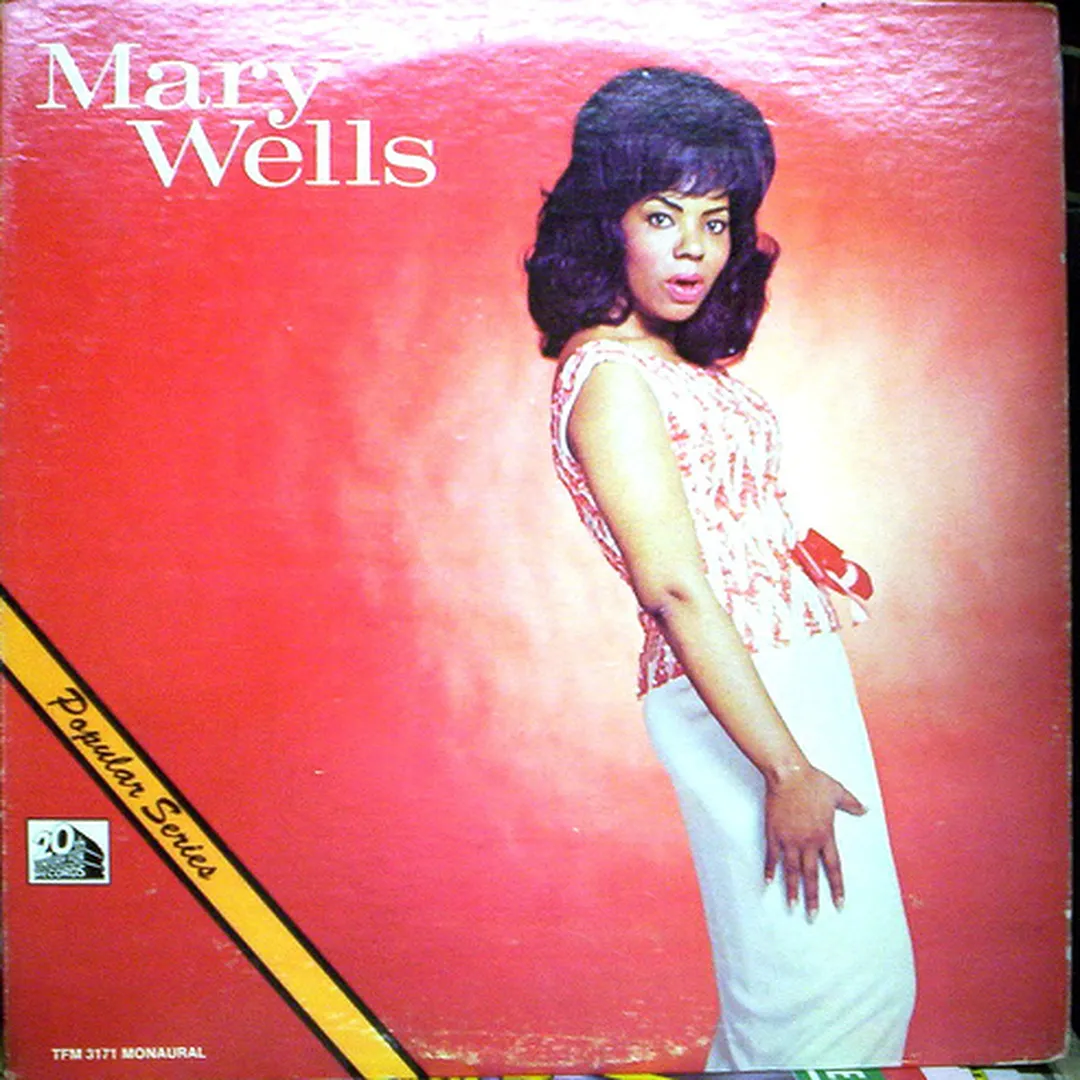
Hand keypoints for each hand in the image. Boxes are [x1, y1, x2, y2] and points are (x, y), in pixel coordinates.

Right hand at [763, 764, 866, 918]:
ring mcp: (790, 839)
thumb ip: (852, 803)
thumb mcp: (837, 791)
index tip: (839, 904)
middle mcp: (808, 842)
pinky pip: (772, 857)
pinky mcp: (774, 833)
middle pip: (812, 876)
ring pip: (792, 871)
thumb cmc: (813, 780)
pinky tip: (768, 882)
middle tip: (813, 917)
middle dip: (813, 898)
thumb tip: (866, 809)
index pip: (833, 867)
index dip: (837, 887)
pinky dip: (770, 870)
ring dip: (792, 890)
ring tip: (792, 907)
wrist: (789, 773)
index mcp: (826, 835)